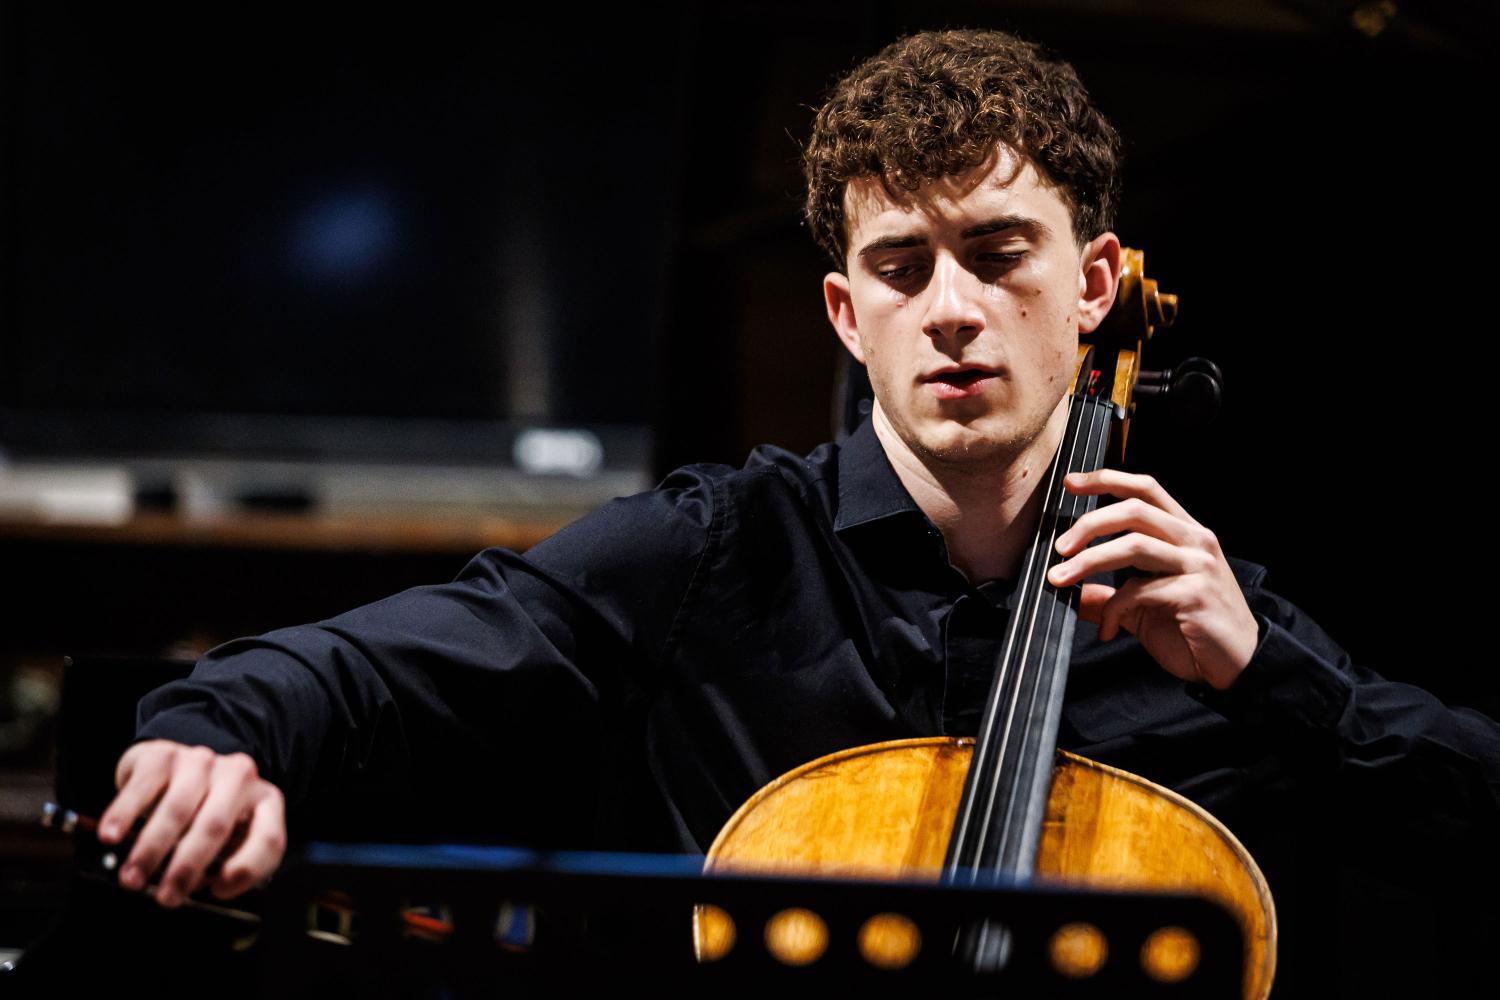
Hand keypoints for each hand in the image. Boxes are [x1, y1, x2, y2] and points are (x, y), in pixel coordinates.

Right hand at [97, 740, 285, 906]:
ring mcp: (201, 761)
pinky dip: (124, 816)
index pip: (268, 839)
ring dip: (151, 850)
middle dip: (186, 867)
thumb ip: (224, 864)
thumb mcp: (228, 840)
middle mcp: (239, 777)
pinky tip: (111, 837)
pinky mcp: (162, 755)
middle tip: (165, 897)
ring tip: (132, 879)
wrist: (175, 767)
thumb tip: (203, 891)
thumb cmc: (204, 815)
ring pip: (178, 810)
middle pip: (215, 826)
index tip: (218, 891)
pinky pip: (142, 788)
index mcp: (265, 802)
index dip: (247, 868)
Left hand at [1045, 469, 1258, 690]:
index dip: (1107, 480)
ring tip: (1059, 579)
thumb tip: (1070, 590)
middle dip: (1089, 524)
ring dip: (1089, 561)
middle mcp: (1195, 541)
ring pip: (1134, 544)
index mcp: (1186, 533)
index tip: (1071, 483)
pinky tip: (1106, 629)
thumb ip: (1110, 595)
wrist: (1238, 667)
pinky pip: (1140, 590)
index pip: (1146, 489)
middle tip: (1059, 547)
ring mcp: (1198, 565)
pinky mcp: (1195, 594)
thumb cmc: (1194, 632)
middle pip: (1134, 509)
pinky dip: (1113, 610)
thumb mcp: (1144, 608)